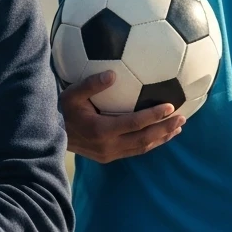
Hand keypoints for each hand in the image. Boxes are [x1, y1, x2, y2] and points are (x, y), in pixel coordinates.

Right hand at [60, 70, 185, 163]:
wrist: (49, 135)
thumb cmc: (61, 110)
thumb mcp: (72, 94)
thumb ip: (92, 84)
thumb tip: (113, 74)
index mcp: (102, 130)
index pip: (135, 123)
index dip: (154, 116)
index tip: (170, 106)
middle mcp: (109, 146)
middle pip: (144, 139)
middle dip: (165, 129)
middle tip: (182, 118)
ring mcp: (110, 154)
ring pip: (142, 148)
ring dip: (161, 138)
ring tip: (178, 128)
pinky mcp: (109, 157)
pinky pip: (135, 151)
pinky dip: (150, 143)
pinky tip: (160, 136)